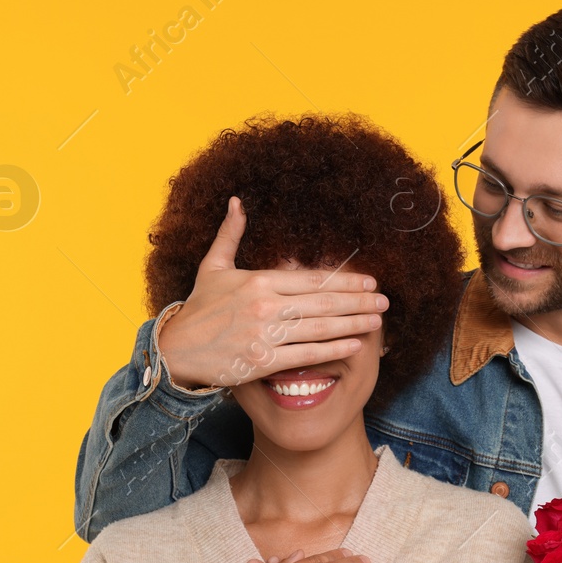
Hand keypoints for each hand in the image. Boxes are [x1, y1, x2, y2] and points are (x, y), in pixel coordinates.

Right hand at [156, 197, 387, 389]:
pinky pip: (307, 354)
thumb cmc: (197, 310)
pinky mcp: (263, 360)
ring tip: (377, 320)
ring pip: (321, 327)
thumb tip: (236, 201)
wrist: (176, 351)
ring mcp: (265, 334)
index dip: (344, 280)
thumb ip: (230, 234)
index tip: (368, 282)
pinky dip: (334, 349)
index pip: (312, 279)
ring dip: (354, 323)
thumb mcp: (212, 267)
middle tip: (385, 300)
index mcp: (258, 280)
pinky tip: (355, 345)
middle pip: (323, 302)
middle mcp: (265, 305)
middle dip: (358, 301)